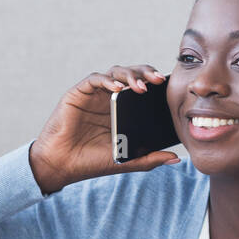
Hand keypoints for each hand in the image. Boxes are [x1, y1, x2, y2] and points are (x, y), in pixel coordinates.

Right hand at [28, 64, 180, 194]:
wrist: (62, 165)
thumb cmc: (91, 163)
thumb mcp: (126, 161)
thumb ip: (149, 158)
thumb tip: (176, 158)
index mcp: (123, 110)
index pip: (142, 88)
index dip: (154, 83)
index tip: (168, 86)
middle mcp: (109, 98)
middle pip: (131, 75)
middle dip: (146, 73)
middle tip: (157, 79)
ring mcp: (94, 94)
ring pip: (115, 72)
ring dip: (129, 76)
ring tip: (139, 87)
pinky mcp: (78, 93)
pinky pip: (95, 79)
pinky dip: (108, 81)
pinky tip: (117, 89)